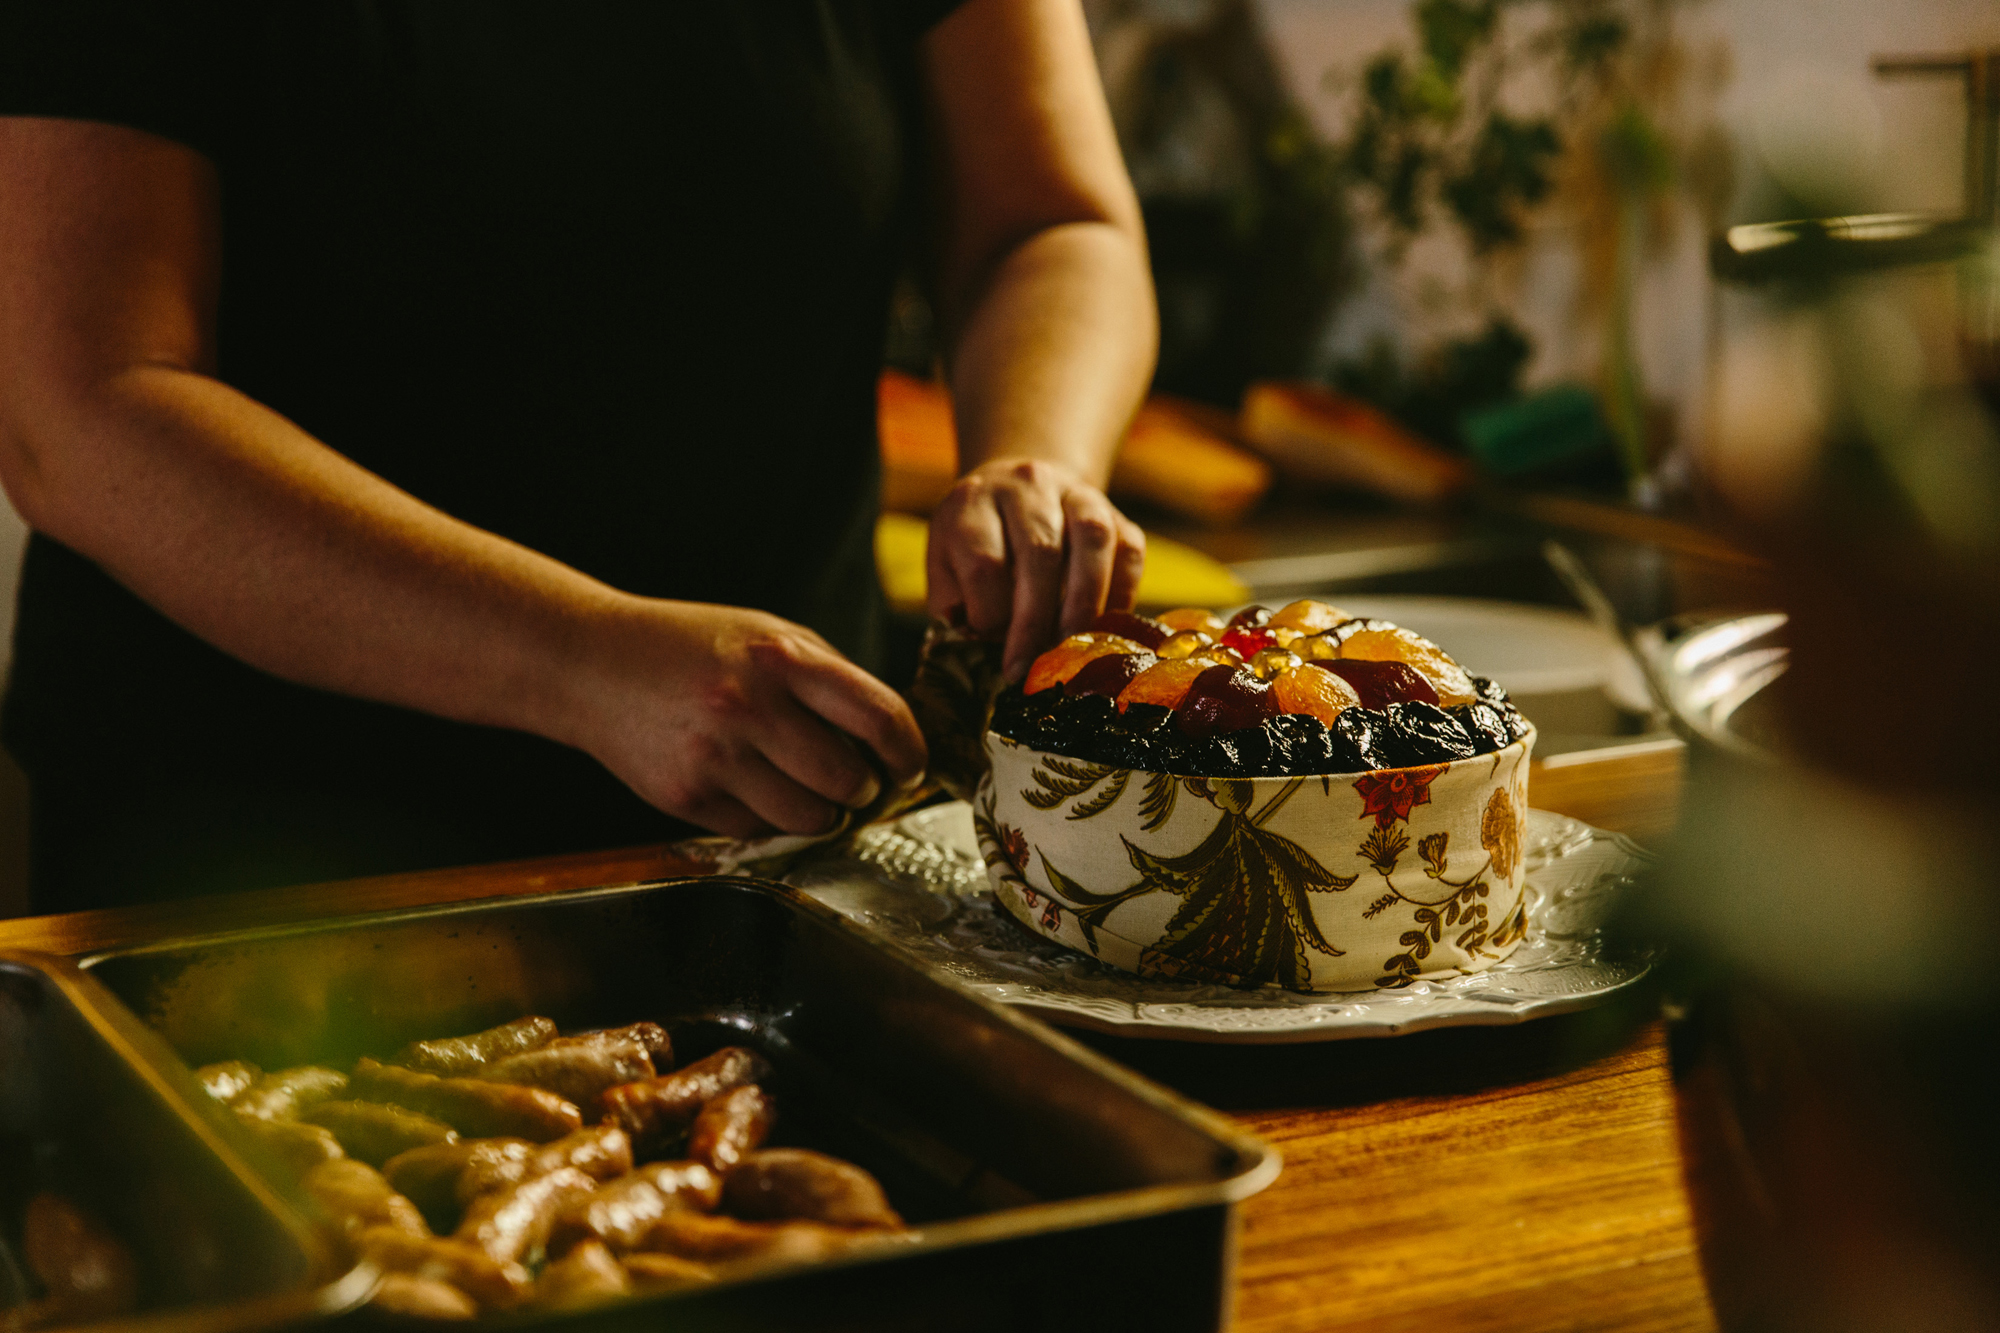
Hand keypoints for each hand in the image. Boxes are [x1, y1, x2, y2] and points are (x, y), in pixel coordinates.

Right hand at [565, 599, 926, 838]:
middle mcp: (749, 707)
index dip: (908, 751)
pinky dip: (768, 818)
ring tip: (809, 789)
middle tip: (855, 782)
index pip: (879, 716)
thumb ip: (829, 677)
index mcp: (782, 658)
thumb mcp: (766, 633)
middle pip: (847, 779)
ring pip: (808, 818)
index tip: (909, 766)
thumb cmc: (690, 646)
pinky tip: (752, 786)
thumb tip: (889, 736)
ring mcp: (714, 756)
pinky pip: (757, 829)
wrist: (591, 663)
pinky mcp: (685, 796)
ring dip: (822, 813)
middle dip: (863, 789)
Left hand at [926, 458, 1145, 680]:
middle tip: (1032, 667)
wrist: (1013, 489)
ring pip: (1092, 540)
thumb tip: (985, 640)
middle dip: (1037, 621)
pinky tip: (1103, 626)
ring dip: (1084, 605)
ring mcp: (1074, 491)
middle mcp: (1025, 484)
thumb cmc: (974, 544)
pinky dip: (1121, 593)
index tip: (991, 646)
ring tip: (1070, 648)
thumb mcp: (946, 566)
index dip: (991, 615)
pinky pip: (1129, 549)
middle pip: (1040, 552)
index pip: (985, 563)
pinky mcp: (1113, 509)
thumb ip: (956, 603)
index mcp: (972, 502)